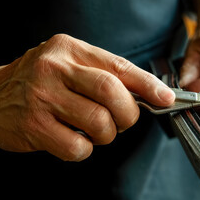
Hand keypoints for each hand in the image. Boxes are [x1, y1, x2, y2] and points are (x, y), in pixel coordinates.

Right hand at [0, 34, 174, 160]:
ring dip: (107, 135)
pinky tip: (73, 139)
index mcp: (70, 50)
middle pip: (112, 94)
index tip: (166, 98)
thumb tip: (149, 94)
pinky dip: (85, 149)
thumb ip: (105, 74)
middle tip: (123, 120)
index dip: (148, 84)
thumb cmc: (41, 81)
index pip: (119, 66)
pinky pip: (78, 148)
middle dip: (128, 114)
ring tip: (95, 130)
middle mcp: (55, 70)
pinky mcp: (33, 127)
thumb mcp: (70, 64)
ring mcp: (42, 98)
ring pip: (99, 124)